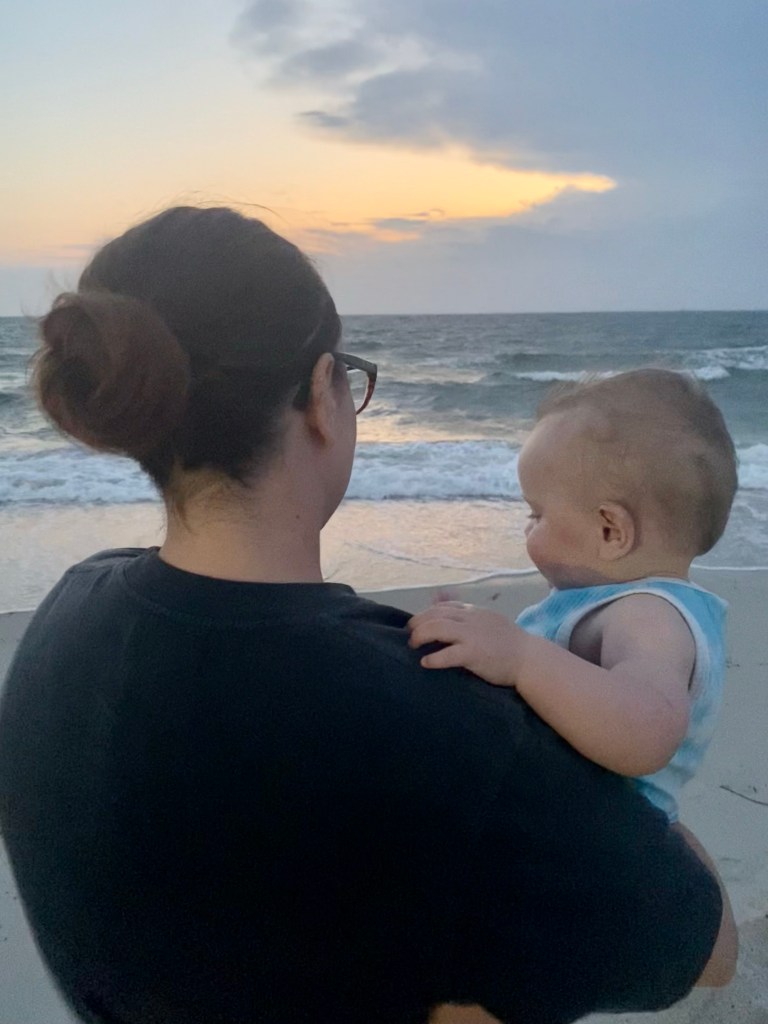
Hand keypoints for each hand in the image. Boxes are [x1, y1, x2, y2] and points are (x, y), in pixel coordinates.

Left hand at [407, 602, 526, 686]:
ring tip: (414, 645)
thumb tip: (441, 597)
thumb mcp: (489, 619)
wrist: (531, 659)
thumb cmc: (510, 643)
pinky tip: (426, 662)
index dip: (426, 614)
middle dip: (418, 623)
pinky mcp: (474, 653)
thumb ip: (467, 612)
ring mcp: (472, 635)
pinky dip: (433, 658)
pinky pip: (448, 654)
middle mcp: (471, 619)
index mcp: (474, 611)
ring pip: (437, 628)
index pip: (443, 606)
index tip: (417, 624)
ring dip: (420, 636)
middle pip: (435, 614)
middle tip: (410, 635)